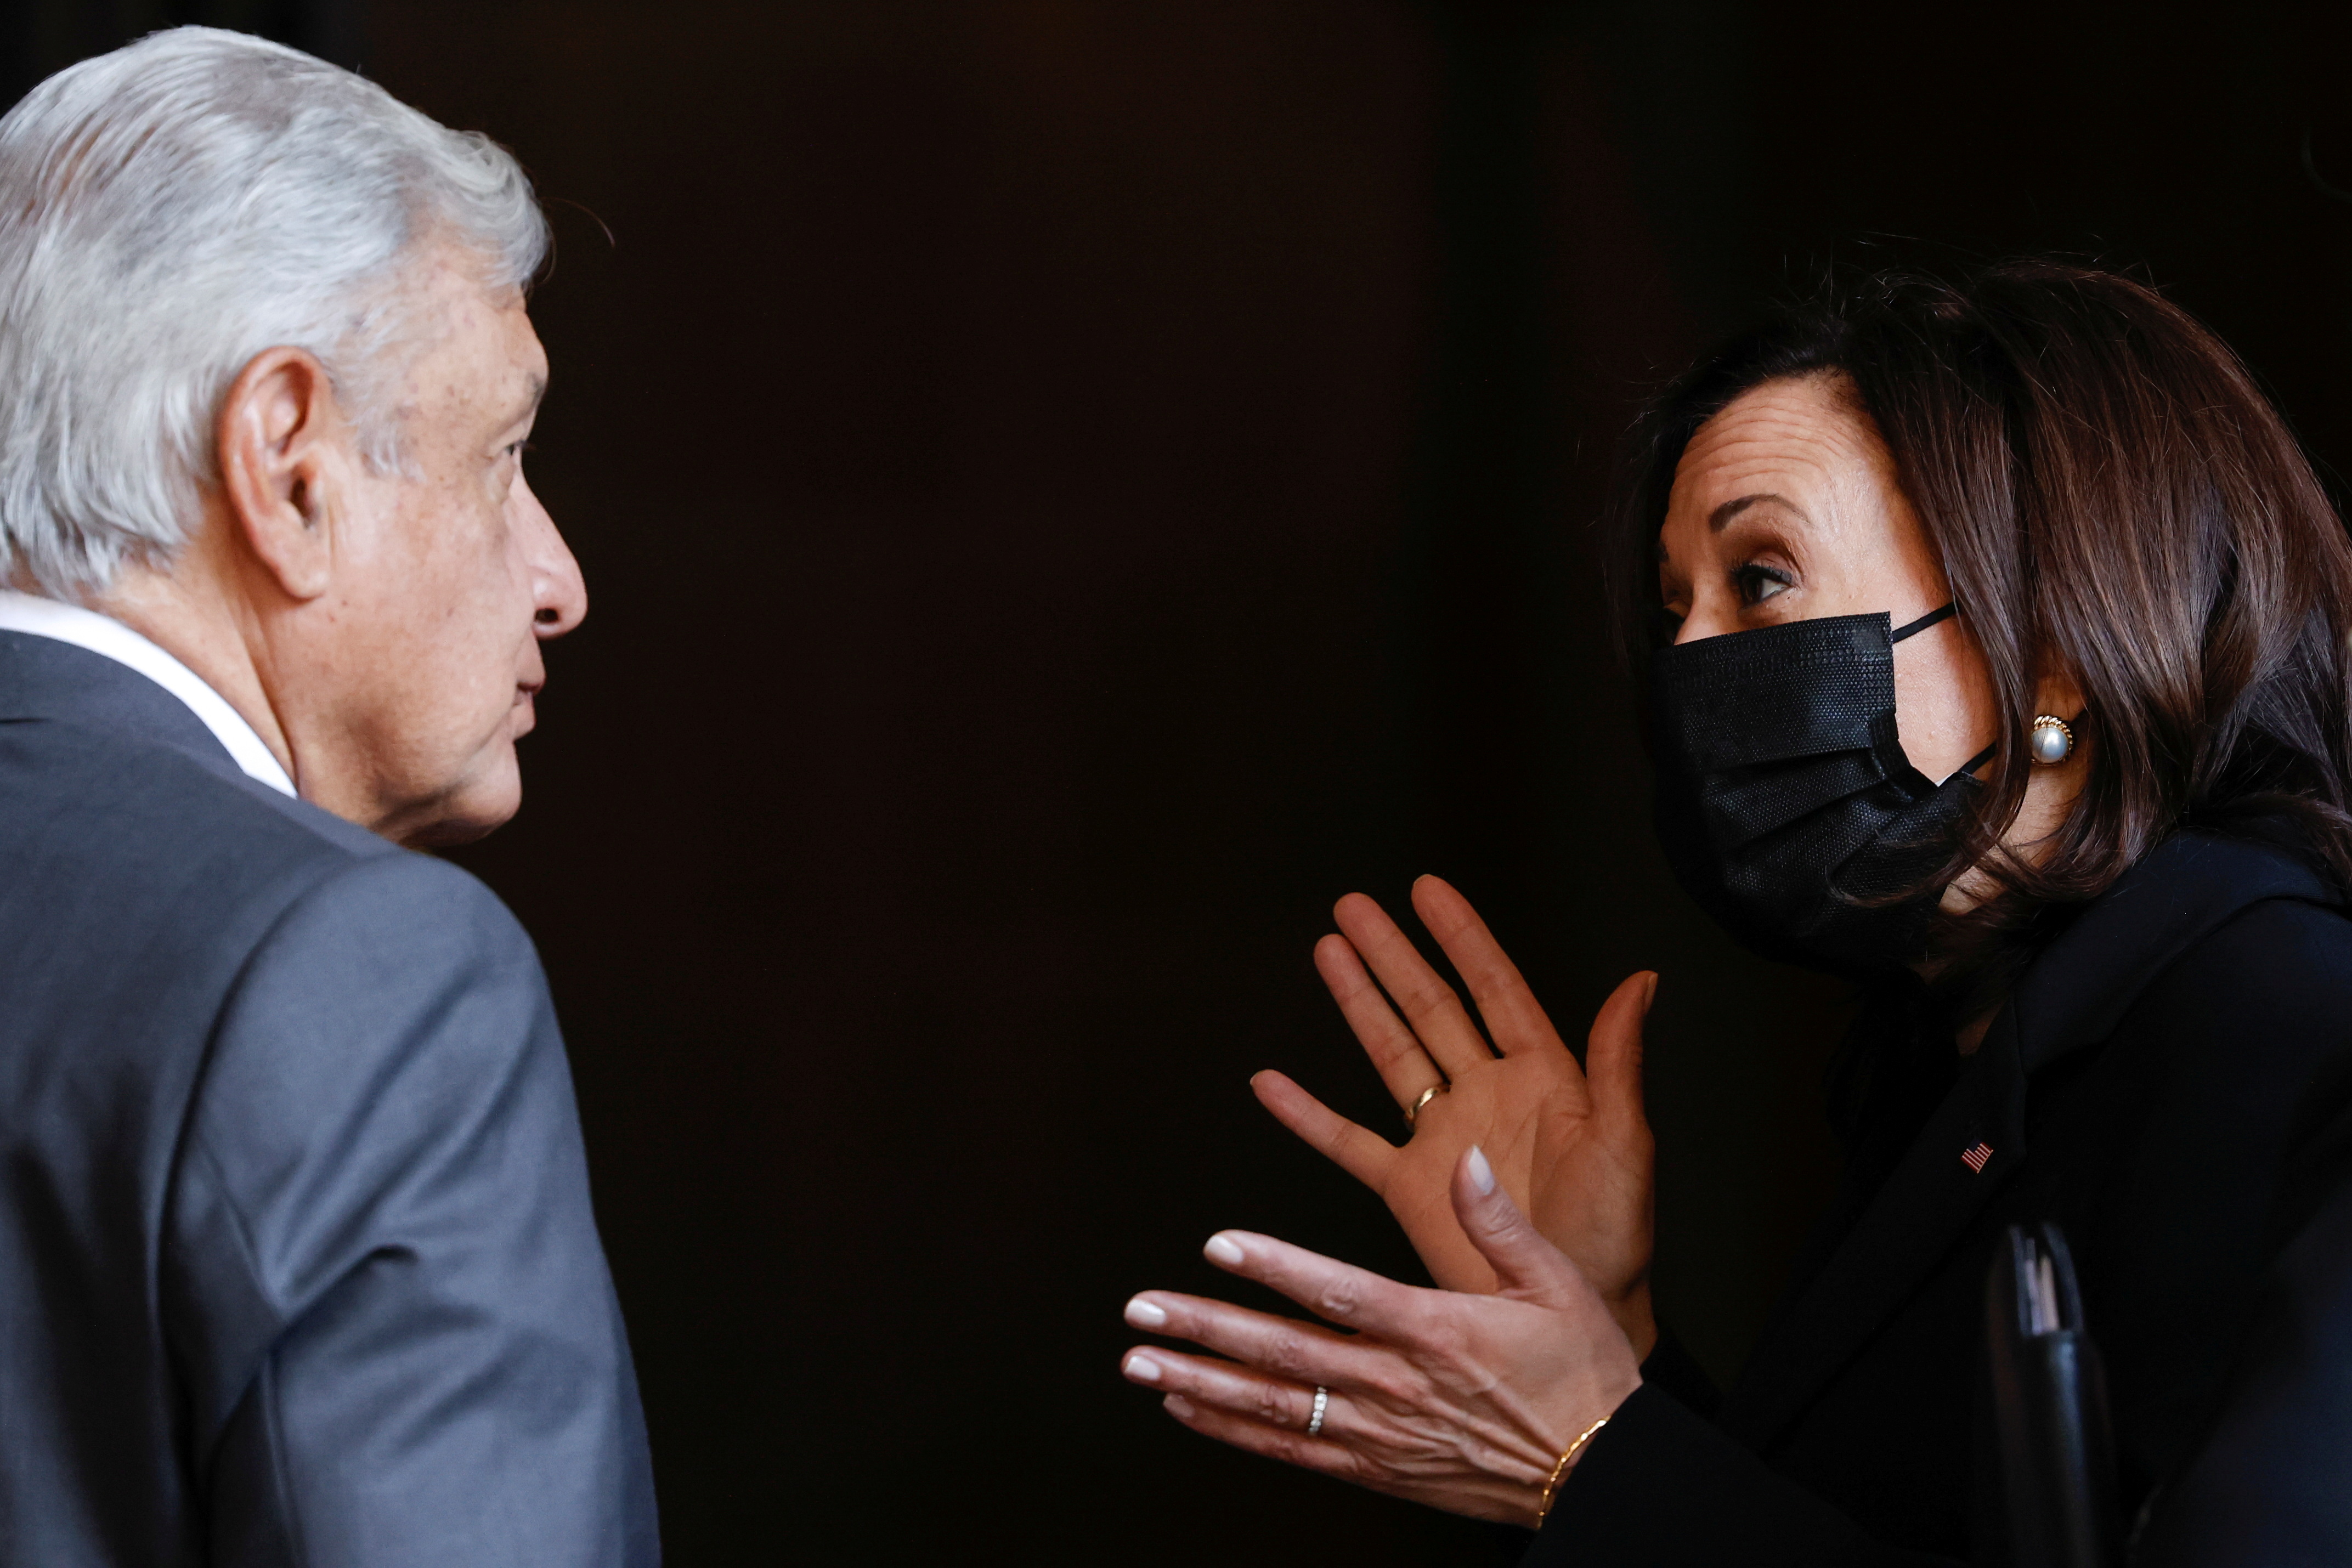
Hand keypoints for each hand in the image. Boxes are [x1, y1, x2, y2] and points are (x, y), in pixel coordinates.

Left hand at [1120, 1145, 1641, 1525]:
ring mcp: (1380, 1432)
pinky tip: (1188, 1408)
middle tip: (1141, 1311)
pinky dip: (1234, 1430)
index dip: (1273, 1266)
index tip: (1218, 1245)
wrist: (1601, 1476)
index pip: (1337, 1291)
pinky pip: (1292, 1450)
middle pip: (1282, 1352)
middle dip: (1204, 1328)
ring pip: (1273, 1404)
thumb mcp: (1558, 1284)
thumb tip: (1466, 1158)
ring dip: (1200, 1382)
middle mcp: (1394, 1383)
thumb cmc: (1584, 1376)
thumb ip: (1497, 1221)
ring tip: (1139, 1362)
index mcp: (1433, 1329)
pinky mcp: (1378, 1470)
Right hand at [1254, 876, 1657, 1352]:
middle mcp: (1486, 1093)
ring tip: (1327, 950)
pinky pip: (1349, 1141)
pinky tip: (1271, 1084)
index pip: (1494, 987)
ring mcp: (1442, 1136)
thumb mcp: (1626, 1143)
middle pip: (1429, 1006)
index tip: (1425, 888)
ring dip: (1357, 1002)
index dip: (1460, 936)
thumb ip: (1619, 1060)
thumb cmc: (1614, 1237)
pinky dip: (1308, 1115)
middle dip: (1391, 954)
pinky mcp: (1409, 1186)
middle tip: (1352, 905)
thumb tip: (1642, 979)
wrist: (1577, 1314)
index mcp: (1543, 1076)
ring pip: (1389, 1052)